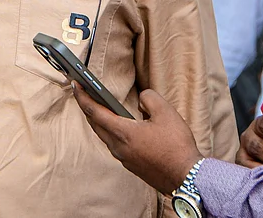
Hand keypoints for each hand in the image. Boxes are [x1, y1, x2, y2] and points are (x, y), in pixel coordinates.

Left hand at [73, 85, 201, 194]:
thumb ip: (149, 98)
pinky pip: (116, 145)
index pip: (94, 112)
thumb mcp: (166, 112)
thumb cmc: (176, 146)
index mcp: (123, 133)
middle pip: (96, 124)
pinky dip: (112, 132)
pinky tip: (121, 127)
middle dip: (88, 107)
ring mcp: (124, 158)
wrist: (186, 177)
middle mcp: (118, 147)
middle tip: (85, 93)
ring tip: (101, 108)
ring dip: (100, 121)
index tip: (76, 85)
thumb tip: (141, 100)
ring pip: (105, 136)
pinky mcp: (131, 166)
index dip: (83, 96)